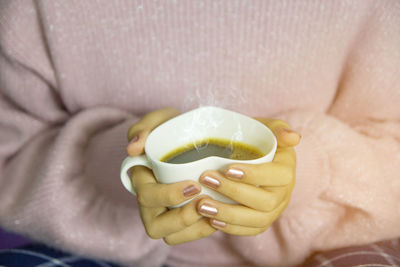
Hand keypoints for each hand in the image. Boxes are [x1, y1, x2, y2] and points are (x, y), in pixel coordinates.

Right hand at [126, 108, 216, 244]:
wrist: (195, 142)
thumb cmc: (175, 132)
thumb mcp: (161, 121)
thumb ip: (146, 127)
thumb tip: (133, 148)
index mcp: (142, 180)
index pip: (147, 196)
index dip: (169, 196)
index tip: (194, 186)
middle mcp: (150, 204)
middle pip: (156, 226)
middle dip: (182, 218)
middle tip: (205, 201)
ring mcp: (165, 215)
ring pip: (171, 236)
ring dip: (193, 229)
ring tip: (216, 213)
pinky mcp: (183, 222)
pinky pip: (188, 237)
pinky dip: (204, 231)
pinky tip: (221, 217)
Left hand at [197, 118, 299, 235]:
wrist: (248, 154)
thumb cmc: (255, 139)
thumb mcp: (266, 127)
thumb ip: (278, 129)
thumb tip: (294, 137)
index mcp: (287, 169)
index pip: (277, 176)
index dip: (254, 175)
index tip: (227, 169)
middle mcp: (284, 193)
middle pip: (265, 201)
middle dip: (234, 192)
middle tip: (206, 180)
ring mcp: (274, 210)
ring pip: (258, 220)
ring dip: (229, 214)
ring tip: (203, 206)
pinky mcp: (262, 221)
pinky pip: (251, 231)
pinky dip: (232, 228)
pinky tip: (211, 221)